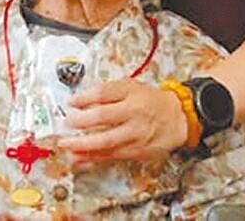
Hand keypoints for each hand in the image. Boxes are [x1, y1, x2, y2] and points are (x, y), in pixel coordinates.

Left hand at [58, 79, 186, 162]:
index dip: (84, 98)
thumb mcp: (131, 86)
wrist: (177, 119)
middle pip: (103, 117)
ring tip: (67, 144)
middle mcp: (134, 114)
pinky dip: (93, 158)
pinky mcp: (136, 151)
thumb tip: (81, 100)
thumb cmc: (150, 101)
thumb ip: (107, 91)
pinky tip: (80, 158)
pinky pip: (111, 156)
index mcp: (132, 94)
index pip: (104, 93)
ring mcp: (135, 135)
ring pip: (106, 141)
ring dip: (83, 144)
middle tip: (66, 123)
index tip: (71, 102)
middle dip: (81, 121)